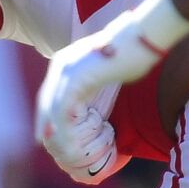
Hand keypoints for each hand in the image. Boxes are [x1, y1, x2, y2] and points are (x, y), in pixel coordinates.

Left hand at [36, 35, 149, 183]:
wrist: (144, 37)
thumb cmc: (133, 52)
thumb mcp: (106, 69)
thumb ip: (94, 82)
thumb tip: (94, 95)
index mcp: (66, 61)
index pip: (50, 92)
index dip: (47, 112)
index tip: (48, 130)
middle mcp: (61, 64)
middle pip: (45, 101)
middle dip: (44, 124)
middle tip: (44, 144)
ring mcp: (66, 71)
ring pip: (52, 109)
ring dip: (55, 132)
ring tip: (61, 150)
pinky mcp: (76, 79)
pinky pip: (63, 111)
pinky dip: (64, 129)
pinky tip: (70, 144)